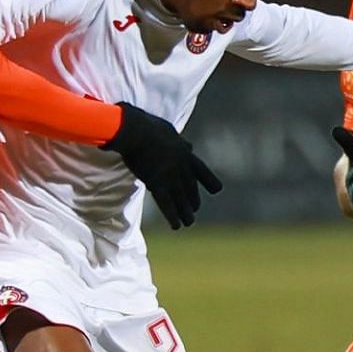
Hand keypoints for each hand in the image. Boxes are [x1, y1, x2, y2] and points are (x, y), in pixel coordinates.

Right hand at [103, 102, 221, 228]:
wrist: (135, 129)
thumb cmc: (146, 125)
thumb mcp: (169, 130)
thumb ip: (179, 142)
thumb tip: (189, 146)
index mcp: (185, 152)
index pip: (201, 170)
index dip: (209, 181)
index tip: (217, 190)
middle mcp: (181, 166)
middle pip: (190, 187)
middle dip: (193, 199)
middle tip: (195, 209)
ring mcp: (170, 175)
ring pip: (181, 198)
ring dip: (186, 212)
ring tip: (190, 222)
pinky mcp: (156, 183)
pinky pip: (166, 203)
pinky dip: (172, 216)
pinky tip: (177, 226)